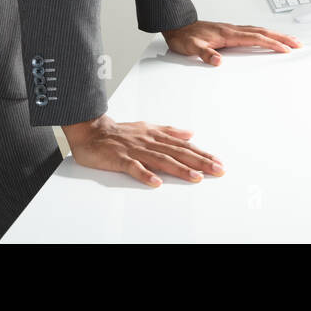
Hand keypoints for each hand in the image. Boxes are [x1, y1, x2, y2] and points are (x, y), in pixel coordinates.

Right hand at [62, 114, 222, 186]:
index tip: (218, 162)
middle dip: (199, 162)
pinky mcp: (120, 158)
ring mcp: (135, 150)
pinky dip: (145, 174)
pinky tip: (156, 182)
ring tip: (195, 177)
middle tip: (217, 170)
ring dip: (179, 169)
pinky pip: (134, 167)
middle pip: (178, 153)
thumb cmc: (121, 132)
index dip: (202, 154)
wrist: (92, 131)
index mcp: (157, 136)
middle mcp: (149, 142)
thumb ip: (169, 132)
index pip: (184, 146)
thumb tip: (190, 134)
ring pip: (161, 160)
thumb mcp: (148, 128)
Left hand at [163, 19, 300, 65]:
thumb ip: (205, 54)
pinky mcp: (230, 31)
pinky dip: (265, 34)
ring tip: (289, 41)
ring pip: (260, 31)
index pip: (256, 38)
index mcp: (228, 34)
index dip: (272, 44)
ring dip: (276, 35)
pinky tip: (268, 37)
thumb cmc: (185, 37)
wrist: (177, 25)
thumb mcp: (191, 48)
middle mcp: (234, 29)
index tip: (285, 49)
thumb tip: (218, 61)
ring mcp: (233, 29)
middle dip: (282, 38)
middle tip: (298, 44)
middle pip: (264, 32)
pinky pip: (254, 31)